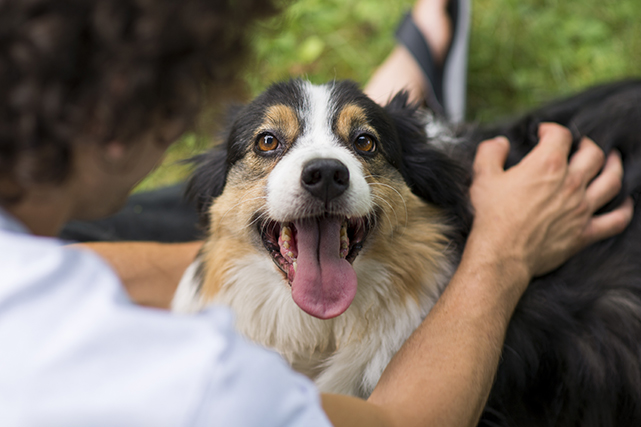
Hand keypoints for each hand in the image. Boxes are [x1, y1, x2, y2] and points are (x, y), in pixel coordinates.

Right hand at [469, 123, 632, 278]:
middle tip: (580, 146)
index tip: (544, 133)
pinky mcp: (584, 232)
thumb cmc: (492, 216)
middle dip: (587, 145)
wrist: (501, 253)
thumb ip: (490, 153)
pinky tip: (626, 204)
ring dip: (614, 167)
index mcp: (547, 165)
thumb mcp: (483, 177)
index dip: (553, 130)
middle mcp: (570, 183)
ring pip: (611, 181)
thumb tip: (499, 143)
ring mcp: (581, 208)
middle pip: (593, 154)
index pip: (561, 136)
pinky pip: (616, 220)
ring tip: (612, 161)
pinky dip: (625, 211)